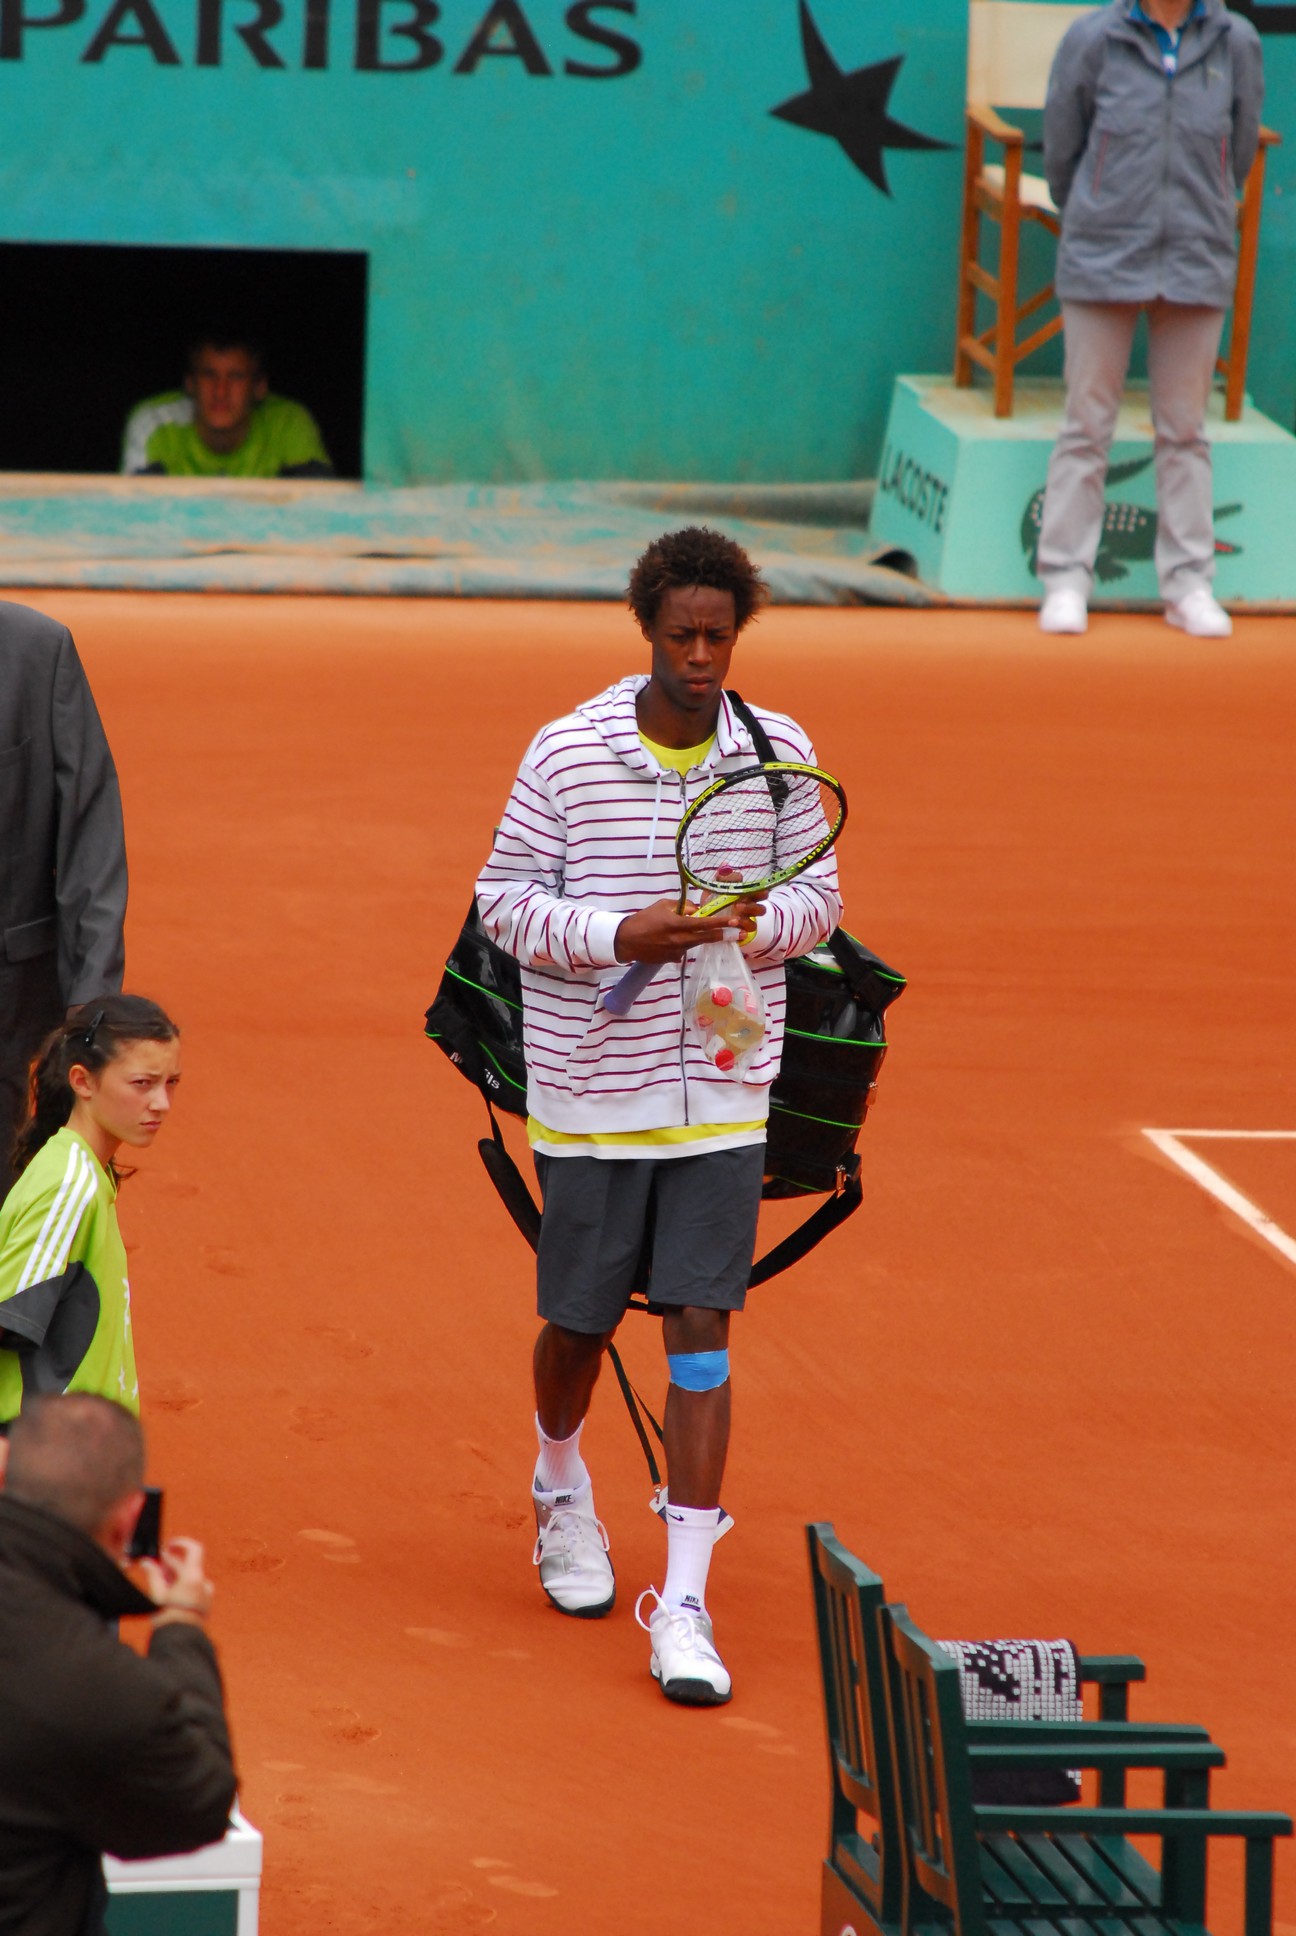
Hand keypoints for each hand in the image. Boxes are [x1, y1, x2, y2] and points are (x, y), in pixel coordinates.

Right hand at [140, 1536, 214, 1619]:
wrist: (180, 1641)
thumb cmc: (169, 1619)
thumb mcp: (157, 1595)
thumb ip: (153, 1575)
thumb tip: (146, 1562)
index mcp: (193, 1577)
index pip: (194, 1549)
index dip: (181, 1544)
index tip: (169, 1545)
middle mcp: (203, 1583)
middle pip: (187, 1565)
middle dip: (170, 1563)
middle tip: (154, 1564)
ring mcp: (205, 1593)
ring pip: (189, 1577)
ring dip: (174, 1574)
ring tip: (158, 1578)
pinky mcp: (204, 1603)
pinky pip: (193, 1588)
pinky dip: (181, 1585)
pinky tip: (167, 1589)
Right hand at [613, 896, 765, 963]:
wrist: (626, 940)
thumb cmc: (644, 919)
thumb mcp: (663, 905)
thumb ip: (683, 907)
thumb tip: (698, 910)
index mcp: (677, 924)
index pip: (704, 924)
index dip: (721, 923)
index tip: (735, 921)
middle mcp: (679, 939)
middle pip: (706, 938)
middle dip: (724, 935)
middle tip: (739, 933)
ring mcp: (676, 951)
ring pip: (695, 944)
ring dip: (699, 938)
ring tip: (686, 931)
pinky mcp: (672, 960)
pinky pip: (684, 951)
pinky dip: (683, 944)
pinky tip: (669, 941)